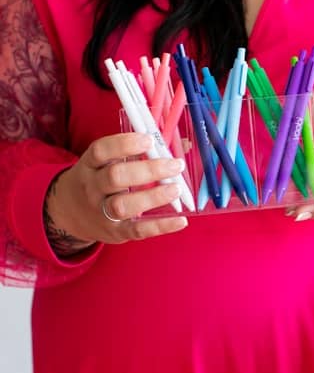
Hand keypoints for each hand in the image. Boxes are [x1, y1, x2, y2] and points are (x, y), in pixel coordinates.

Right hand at [44, 133, 189, 253]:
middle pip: (115, 177)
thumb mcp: (105, 164)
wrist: (70, 214)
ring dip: (153, 197)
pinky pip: (137, 230)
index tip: (149, 140)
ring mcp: (101, 212)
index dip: (124, 144)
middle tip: (175, 165)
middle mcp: (92, 188)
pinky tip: (180, 220)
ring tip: (176, 189)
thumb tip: (184, 144)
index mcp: (90, 165)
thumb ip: (136, 153)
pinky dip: (161, 226)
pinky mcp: (115, 232)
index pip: (101, 151)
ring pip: (123, 205)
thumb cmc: (100, 181)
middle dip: (148, 170)